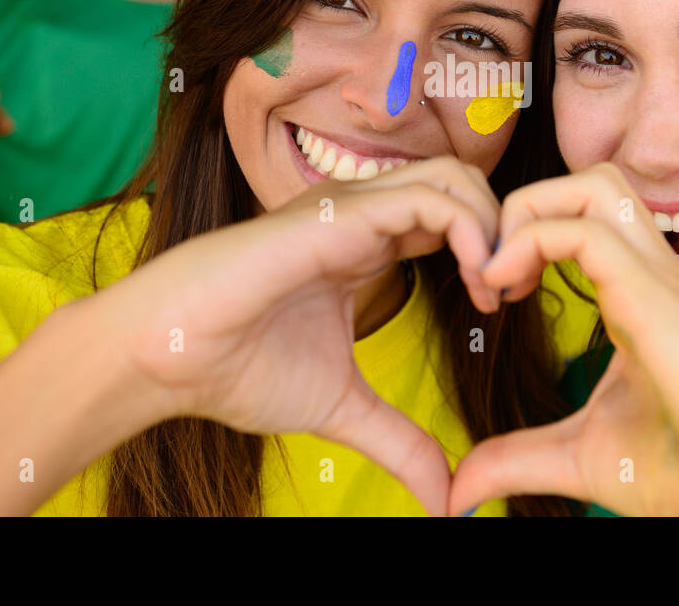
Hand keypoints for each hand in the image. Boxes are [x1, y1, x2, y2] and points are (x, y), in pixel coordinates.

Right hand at [98, 156, 507, 515]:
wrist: (168, 357)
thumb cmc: (238, 367)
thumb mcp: (343, 408)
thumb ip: (401, 442)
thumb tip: (445, 499)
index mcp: (368, 244)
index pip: (452, 217)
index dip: (490, 251)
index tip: (500, 305)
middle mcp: (365, 215)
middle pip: (464, 183)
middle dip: (505, 229)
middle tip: (509, 293)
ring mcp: (352, 208)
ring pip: (454, 178)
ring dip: (494, 227)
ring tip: (495, 288)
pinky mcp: (339, 214)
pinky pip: (428, 198)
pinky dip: (471, 230)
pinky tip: (476, 281)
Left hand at [450, 164, 678, 515]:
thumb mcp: (578, 459)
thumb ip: (517, 459)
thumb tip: (458, 491)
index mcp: (642, 296)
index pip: (585, 218)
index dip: (527, 236)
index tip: (493, 295)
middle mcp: (654, 274)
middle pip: (592, 181)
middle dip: (526, 208)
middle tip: (493, 273)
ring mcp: (659, 278)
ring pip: (595, 183)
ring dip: (530, 211)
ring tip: (499, 273)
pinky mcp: (654, 296)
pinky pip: (585, 229)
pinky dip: (530, 240)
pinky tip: (504, 288)